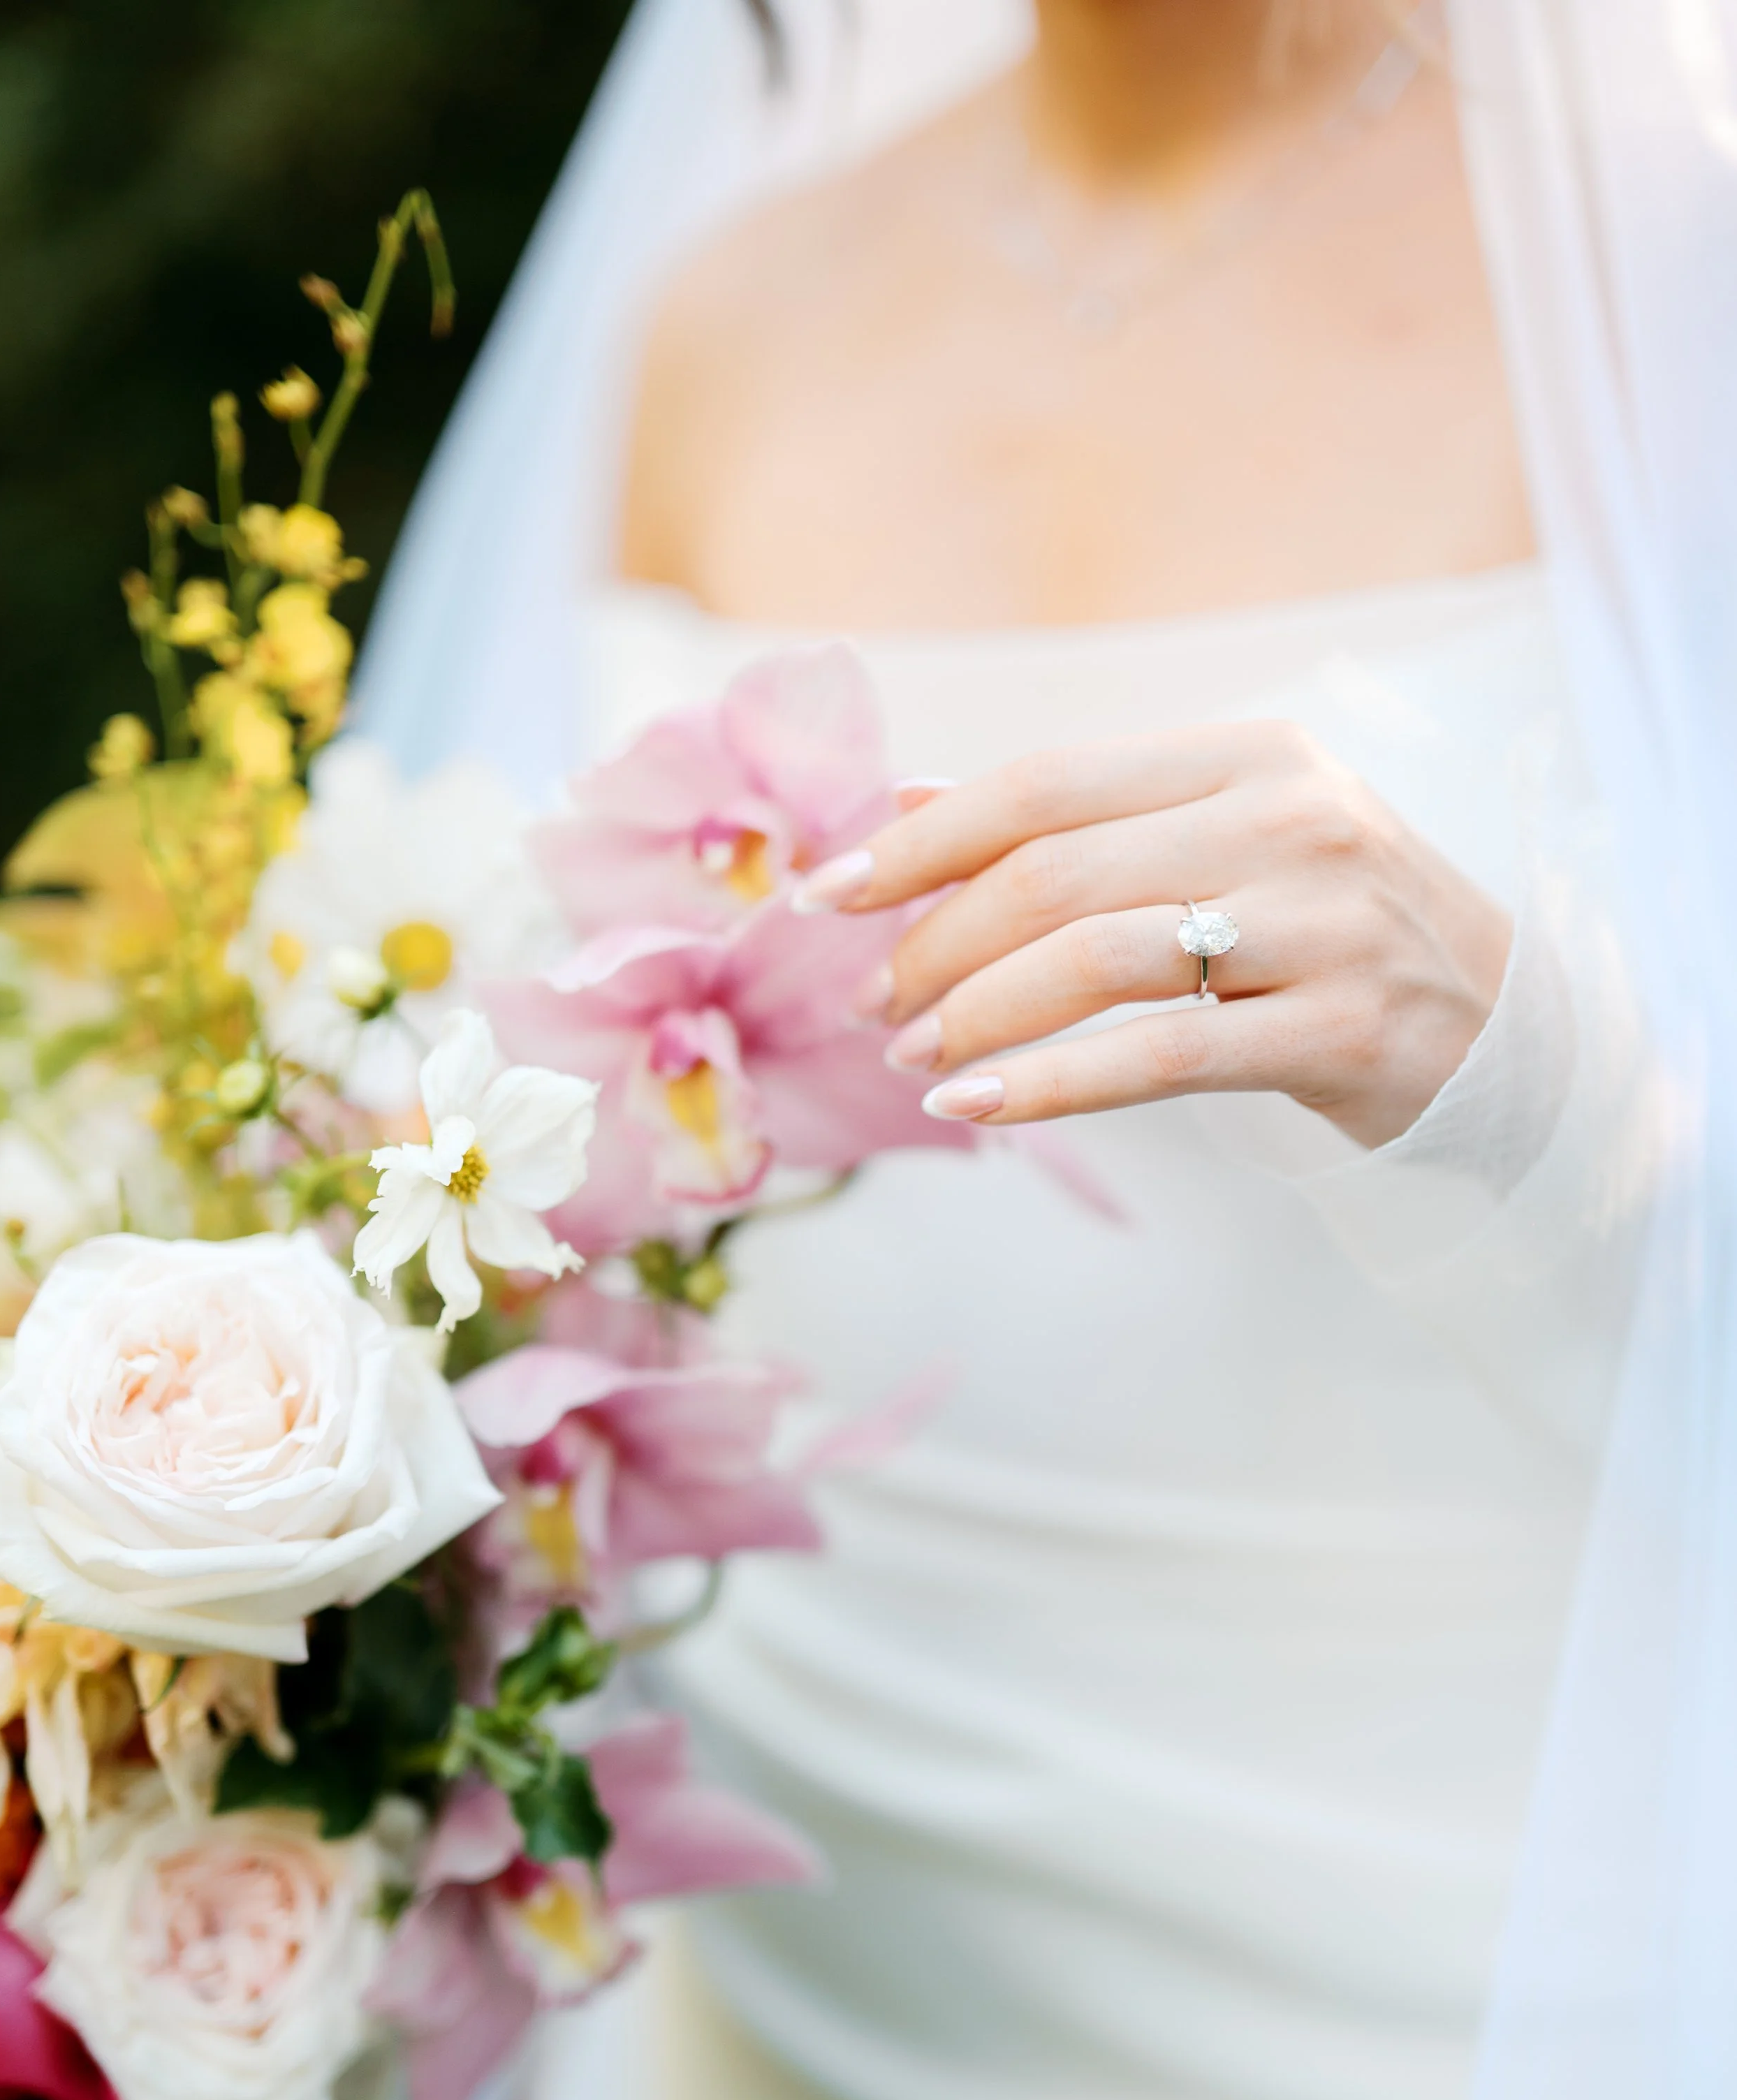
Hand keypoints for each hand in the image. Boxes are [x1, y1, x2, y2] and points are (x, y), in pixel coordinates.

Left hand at [805, 725, 1512, 1149]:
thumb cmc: (1332, 936)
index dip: (922, 837)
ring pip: (1096, 959)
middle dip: (936, 941)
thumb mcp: (1222, 848)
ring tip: (914, 1056)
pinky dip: (1050, 1083)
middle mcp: (1290, 820)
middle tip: (874, 1002)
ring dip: (976, 1012)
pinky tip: (977, 1106)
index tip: (828, 889)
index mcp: (1250, 757)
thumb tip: (912, 803)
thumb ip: (1080, 824)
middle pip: (1056, 872)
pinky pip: (1159, 1057)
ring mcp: (1323, 923)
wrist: (1509, 1033)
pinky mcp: (1342, 1029)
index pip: (1046, 782)